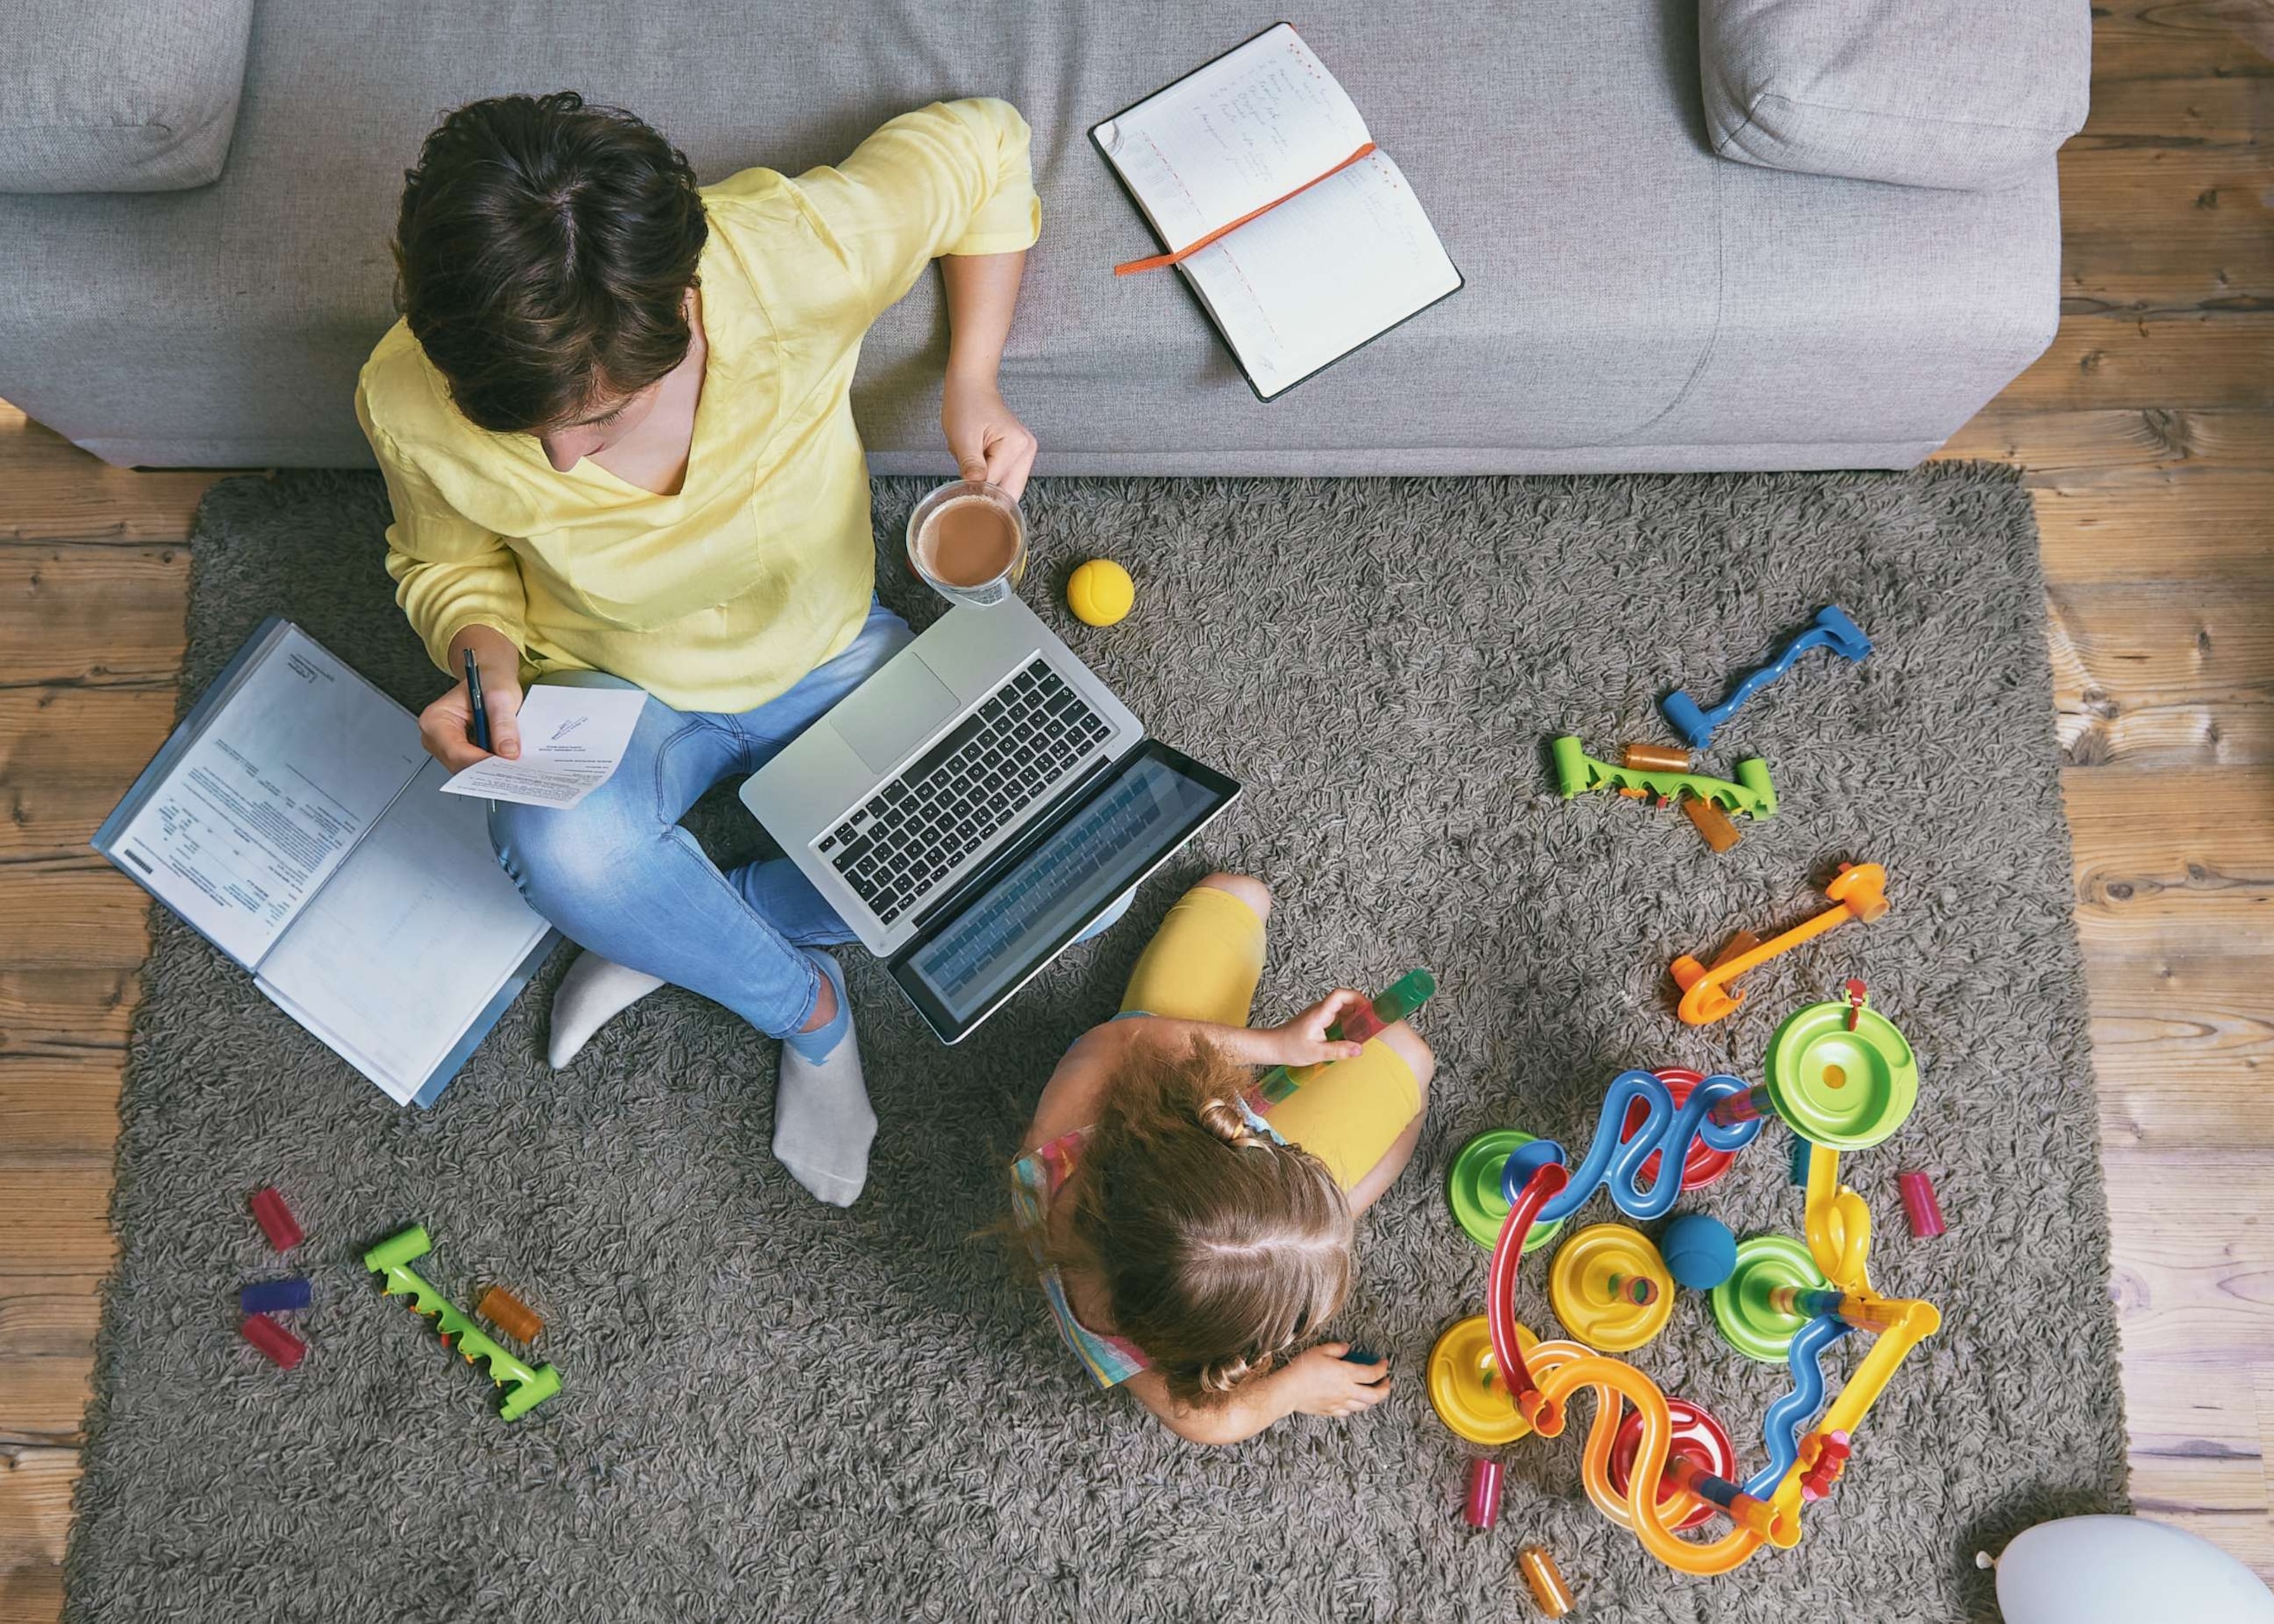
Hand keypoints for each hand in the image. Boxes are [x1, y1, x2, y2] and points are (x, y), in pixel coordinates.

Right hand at [419, 625, 522, 770]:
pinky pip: (474, 766)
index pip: (456, 751)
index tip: (505, 766)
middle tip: (513, 768)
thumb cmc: (489, 682)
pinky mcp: (459, 752)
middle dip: (488, 768)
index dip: (482, 762)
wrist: (491, 679)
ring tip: (511, 762)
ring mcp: (445, 747)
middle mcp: (435, 736)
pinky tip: (505, 759)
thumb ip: (503, 724)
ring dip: (490, 768)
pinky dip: (490, 765)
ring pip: (468, 769)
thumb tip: (507, 752)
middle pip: (460, 765)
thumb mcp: (501, 696)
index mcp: (435, 719)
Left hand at [941, 370, 1037, 498]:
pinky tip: (981, 463)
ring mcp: (1026, 454)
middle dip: (986, 491)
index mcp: (1017, 445)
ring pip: (1008, 489)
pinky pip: (1006, 479)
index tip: (960, 487)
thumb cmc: (966, 406)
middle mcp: (1027, 451)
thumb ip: (972, 467)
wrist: (971, 387)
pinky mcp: (1020, 456)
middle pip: (1009, 492)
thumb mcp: (963, 438)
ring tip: (975, 464)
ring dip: (988, 485)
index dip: (976, 490)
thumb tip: (976, 494)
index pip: (996, 485)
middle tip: (967, 479)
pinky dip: (991, 477)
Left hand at [1269, 990, 1372, 1066]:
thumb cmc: (1289, 1048)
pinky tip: (1349, 1036)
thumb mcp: (1316, 1053)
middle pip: (1345, 1000)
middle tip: (1369, 1024)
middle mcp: (1320, 1010)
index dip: (1357, 998)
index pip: (1340, 995)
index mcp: (1319, 1013)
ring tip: (1361, 1032)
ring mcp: (1319, 1014)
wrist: (1272, 1046)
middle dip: (1360, 1010)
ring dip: (1353, 1017)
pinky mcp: (1318, 1020)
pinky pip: (1336, 1016)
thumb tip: (1359, 1049)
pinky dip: (1346, 1023)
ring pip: (1342, 1009)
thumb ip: (1338, 1050)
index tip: (1369, 1009)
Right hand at [1277, 1343, 1391, 1417]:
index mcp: (1346, 1374)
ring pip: (1363, 1406)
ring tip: (1371, 1392)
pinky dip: (1353, 1407)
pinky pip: (1348, 1412)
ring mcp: (1339, 1403)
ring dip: (1371, 1399)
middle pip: (1375, 1395)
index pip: (1372, 1374)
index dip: (1382, 1368)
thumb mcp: (1320, 1350)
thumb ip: (1337, 1348)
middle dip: (1384, 1389)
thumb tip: (1346, 1348)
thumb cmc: (1302, 1370)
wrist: (1288, 1390)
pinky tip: (1351, 1401)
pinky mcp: (1330, 1411)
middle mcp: (1346, 1391)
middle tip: (1385, 1382)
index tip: (1383, 1364)